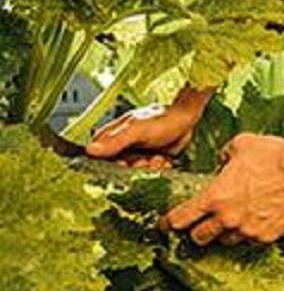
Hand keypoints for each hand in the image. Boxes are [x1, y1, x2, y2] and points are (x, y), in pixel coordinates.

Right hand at [85, 94, 207, 167]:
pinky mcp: (149, 159)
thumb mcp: (137, 129)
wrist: (187, 118)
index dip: (110, 165)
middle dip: (134, 167)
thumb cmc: (161, 118)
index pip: (98, 157)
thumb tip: (90, 150)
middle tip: (146, 160)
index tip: (124, 165)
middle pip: (118, 168)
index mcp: (111, 136)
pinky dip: (157, 169)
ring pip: (135, 172)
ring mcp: (136, 152)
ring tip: (158, 158)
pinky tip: (164, 161)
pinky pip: (149, 172)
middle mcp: (121, 145)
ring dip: (148, 168)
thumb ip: (115, 140)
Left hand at [160, 133, 283, 246]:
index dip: (170, 223)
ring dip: (223, 234)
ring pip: (225, 242)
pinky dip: (248, 233)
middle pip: (199, 237)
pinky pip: (250, 240)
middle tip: (199, 226)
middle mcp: (227, 218)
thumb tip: (222, 162)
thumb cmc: (273, 155)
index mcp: (214, 196)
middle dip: (196, 232)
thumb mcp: (240, 145)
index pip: (181, 218)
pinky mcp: (266, 236)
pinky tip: (254, 221)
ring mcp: (247, 230)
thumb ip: (224, 156)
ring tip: (230, 223)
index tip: (167, 225)